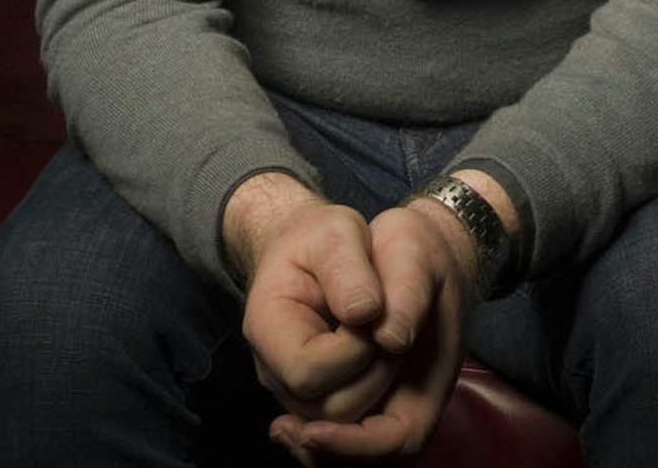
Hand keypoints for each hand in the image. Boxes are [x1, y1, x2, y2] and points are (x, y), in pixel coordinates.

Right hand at [229, 176, 400, 426]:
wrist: (313, 254)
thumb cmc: (321, 240)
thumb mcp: (337, 232)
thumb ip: (348, 269)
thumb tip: (367, 315)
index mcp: (265, 326)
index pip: (308, 372)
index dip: (354, 350)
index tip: (376, 310)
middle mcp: (273, 371)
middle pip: (332, 409)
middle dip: (377, 371)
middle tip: (392, 324)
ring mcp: (294, 392)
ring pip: (347, 423)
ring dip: (383, 384)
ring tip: (387, 336)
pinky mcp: (319, 401)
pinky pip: (353, 425)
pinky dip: (379, 401)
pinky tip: (387, 359)